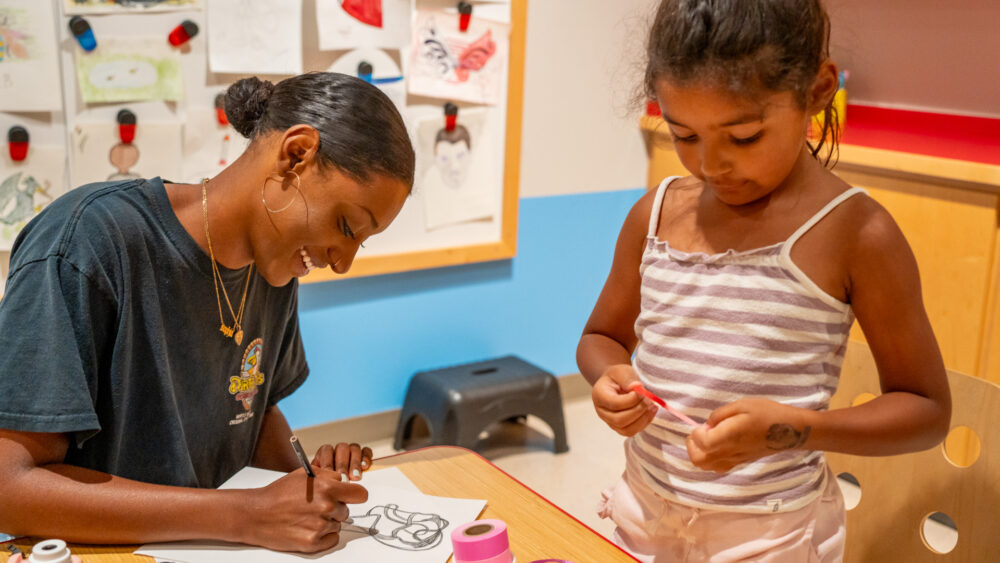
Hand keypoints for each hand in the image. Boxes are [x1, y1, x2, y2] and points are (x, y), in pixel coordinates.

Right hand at [243, 467, 368, 552]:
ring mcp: (320, 527)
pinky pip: (332, 539)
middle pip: (347, 511)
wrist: (256, 514)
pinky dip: (324, 536)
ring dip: (327, 521)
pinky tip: (308, 528)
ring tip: (306, 516)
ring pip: (337, 525)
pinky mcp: (312, 543)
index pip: (361, 495)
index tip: (350, 497)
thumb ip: (327, 475)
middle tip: (316, 506)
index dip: (355, 495)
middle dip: (335, 508)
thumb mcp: (303, 475)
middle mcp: (326, 507)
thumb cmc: (278, 493)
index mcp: (327, 488)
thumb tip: (342, 480)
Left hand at [312, 442, 373, 480]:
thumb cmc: (324, 484)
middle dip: (343, 465)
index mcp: (325, 453)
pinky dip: (366, 458)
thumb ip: (318, 477)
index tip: (329, 475)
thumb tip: (318, 480)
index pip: (327, 450)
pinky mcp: (363, 455)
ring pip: (354, 449)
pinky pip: (366, 451)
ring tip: (355, 477)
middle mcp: (339, 450)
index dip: (329, 462)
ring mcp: (351, 451)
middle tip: (344, 479)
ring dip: (355, 463)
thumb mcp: (318, 480)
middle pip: (342, 448)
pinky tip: (365, 467)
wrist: (331, 486)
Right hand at [592, 364, 657, 435]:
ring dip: (643, 418)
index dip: (631, 400)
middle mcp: (602, 412)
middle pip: (619, 420)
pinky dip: (644, 423)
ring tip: (652, 406)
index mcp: (599, 395)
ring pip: (627, 430)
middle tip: (650, 400)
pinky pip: (632, 431)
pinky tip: (651, 411)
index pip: (614, 404)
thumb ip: (627, 378)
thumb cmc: (618, 377)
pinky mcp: (620, 428)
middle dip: (638, 410)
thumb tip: (636, 388)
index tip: (643, 392)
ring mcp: (610, 422)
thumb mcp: (622, 371)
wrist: (616, 383)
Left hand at [685, 398, 810, 472]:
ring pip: (706, 466)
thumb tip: (706, 425)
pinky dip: (709, 458)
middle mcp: (730, 452)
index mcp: (731, 436)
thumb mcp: (742, 404)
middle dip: (692, 446)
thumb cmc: (767, 413)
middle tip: (699, 432)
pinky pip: (716, 467)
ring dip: (699, 453)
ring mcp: (735, 460)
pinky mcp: (739, 463)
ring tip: (707, 438)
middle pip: (699, 460)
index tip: (702, 424)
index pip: (703, 444)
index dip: (696, 433)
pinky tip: (716, 445)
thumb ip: (720, 414)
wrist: (790, 431)